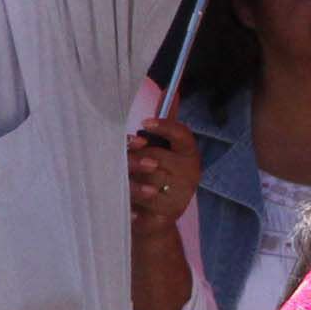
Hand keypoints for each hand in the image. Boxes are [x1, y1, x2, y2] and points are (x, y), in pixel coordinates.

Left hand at [128, 113, 200, 237]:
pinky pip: (139, 206)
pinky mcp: (164, 217)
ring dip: (127, 180)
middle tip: (124, 158)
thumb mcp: (162, 149)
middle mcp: (188, 176)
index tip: (143, 123)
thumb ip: (164, 124)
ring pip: (144, 181)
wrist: (154, 219)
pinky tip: (128, 208)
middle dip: (134, 158)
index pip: (183, 136)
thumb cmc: (155, 176)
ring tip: (121, 180)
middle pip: (155, 157)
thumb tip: (170, 90)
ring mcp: (178, 198)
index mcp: (189, 156)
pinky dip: (130, 206)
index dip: (164, 127)